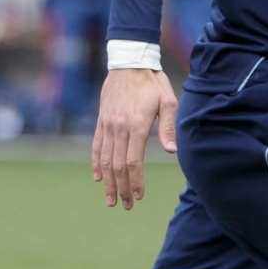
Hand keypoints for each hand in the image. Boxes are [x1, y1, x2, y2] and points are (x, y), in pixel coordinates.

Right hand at [91, 69, 177, 209]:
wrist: (128, 62)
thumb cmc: (152, 82)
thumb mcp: (167, 101)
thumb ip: (168, 127)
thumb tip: (171, 151)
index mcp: (136, 125)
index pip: (133, 162)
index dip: (135, 181)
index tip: (138, 196)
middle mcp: (119, 127)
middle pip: (117, 166)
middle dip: (121, 188)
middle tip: (125, 205)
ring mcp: (108, 125)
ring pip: (105, 159)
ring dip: (108, 182)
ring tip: (111, 199)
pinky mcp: (101, 121)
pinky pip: (96, 146)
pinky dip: (96, 163)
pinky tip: (99, 177)